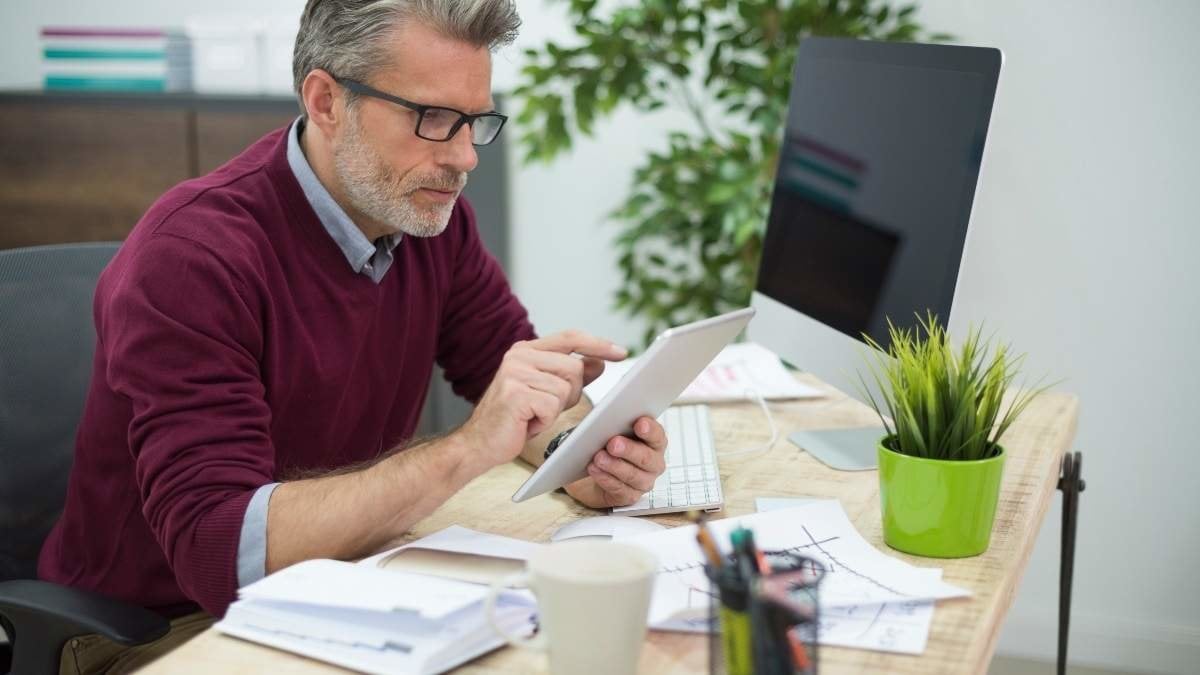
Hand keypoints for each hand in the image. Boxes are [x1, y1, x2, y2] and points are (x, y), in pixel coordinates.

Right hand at [457, 331, 625, 473]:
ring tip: (533, 416)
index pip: (570, 337)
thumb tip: (599, 362)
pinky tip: (527, 424)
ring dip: (556, 409)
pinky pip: (553, 406)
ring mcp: (515, 372)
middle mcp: (519, 355)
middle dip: (571, 393)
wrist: (478, 444)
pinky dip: (545, 421)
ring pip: (566, 388)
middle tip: (546, 408)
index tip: (620, 352)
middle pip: (574, 367)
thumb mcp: (547, 393)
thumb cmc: (514, 419)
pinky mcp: (515, 393)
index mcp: (526, 350)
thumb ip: (571, 376)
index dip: (597, 344)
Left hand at [565, 416, 667, 508]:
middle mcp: (654, 463)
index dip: (650, 430)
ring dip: (614, 466)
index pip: (657, 435)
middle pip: (646, 458)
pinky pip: (620, 489)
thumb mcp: (611, 429)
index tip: (639, 423)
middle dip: (629, 450)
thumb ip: (615, 422)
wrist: (594, 471)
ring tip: (599, 457)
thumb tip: (606, 417)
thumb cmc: (607, 446)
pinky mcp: (630, 496)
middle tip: (613, 443)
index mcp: (655, 443)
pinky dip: (605, 479)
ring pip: (633, 475)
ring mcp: (644, 482)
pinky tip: (594, 469)